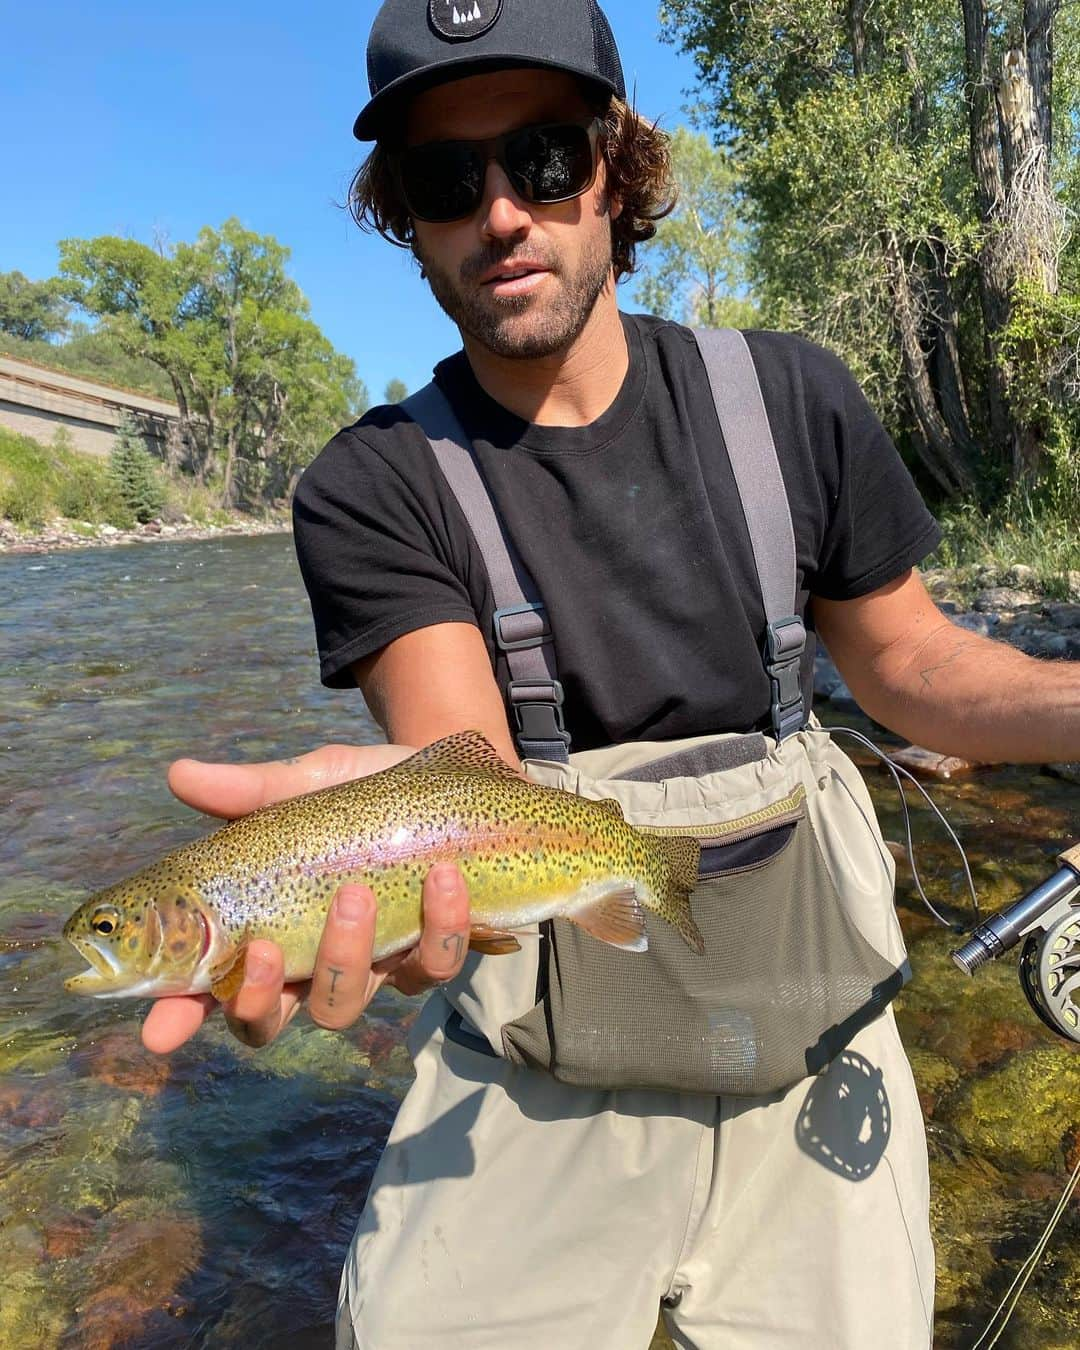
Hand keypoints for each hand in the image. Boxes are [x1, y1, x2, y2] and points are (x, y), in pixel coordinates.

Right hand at [139, 743, 471, 1053]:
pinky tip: (444, 877)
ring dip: (347, 955)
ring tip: (356, 895)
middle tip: (268, 948)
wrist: (450, 779)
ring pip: (347, 1001)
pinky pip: (434, 964)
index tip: (161, 1031)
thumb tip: (180, 774)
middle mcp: (314, 960)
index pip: (212, 989)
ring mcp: (374, 965)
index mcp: (269, 927)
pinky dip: (439, 925)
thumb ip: (251, 791)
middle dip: (264, 998)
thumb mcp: (307, 782)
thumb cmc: (364, 790)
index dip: (181, 1017)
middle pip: (273, 1021)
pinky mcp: (433, 952)